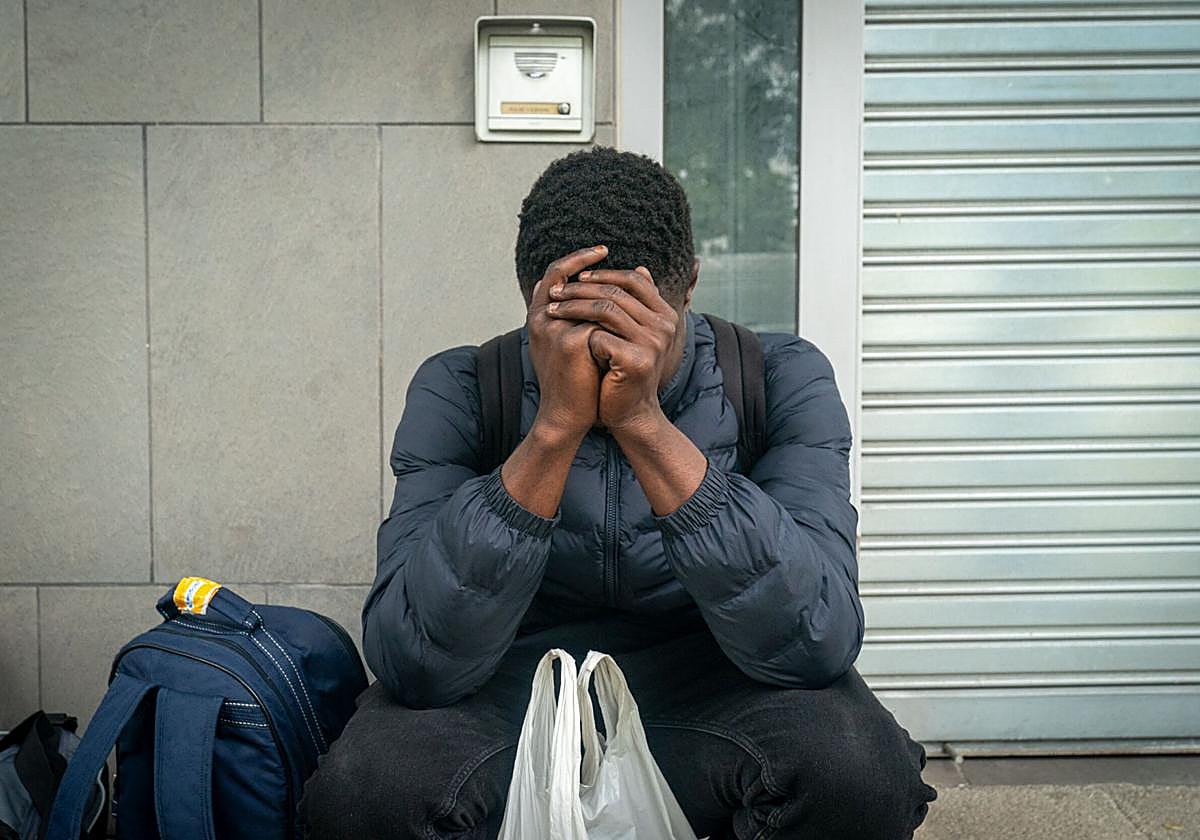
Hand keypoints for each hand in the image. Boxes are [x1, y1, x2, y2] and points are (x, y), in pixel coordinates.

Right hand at [525, 246, 609, 441]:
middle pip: (566, 278)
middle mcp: (540, 319)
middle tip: (611, 252)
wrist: (568, 415)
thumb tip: (601, 287)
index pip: (554, 274)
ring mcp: (553, 329)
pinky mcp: (570, 342)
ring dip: (606, 293)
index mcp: (538, 317)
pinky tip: (628, 320)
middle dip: (590, 264)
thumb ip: (582, 315)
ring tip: (626, 283)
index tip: (600, 250)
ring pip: (587, 298)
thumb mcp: (574, 342)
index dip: (576, 259)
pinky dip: (614, 319)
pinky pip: (599, 319)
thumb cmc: (574, 381)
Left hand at [545, 266, 679, 432]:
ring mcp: (654, 344)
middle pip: (616, 293)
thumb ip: (636, 303)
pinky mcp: (637, 361)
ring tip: (551, 311)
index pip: (634, 280)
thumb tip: (640, 267)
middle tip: (555, 292)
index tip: (578, 277)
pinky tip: (564, 338)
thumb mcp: (633, 333)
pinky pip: (600, 337)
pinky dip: (580, 336)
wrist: (629, 412)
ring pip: (605, 311)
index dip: (603, 275)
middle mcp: (665, 326)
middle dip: (580, 289)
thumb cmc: (624, 370)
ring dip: (572, 307)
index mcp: (666, 314)